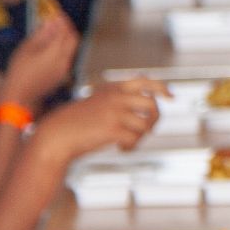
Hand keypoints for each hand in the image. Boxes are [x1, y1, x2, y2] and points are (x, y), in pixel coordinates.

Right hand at [1, 11, 79, 109]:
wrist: (21, 97)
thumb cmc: (19, 72)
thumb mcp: (26, 49)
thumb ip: (41, 34)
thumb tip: (51, 21)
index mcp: (55, 54)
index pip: (65, 31)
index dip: (62, 20)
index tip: (56, 12)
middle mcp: (65, 61)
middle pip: (74, 39)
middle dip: (67, 28)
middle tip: (56, 20)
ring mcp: (65, 70)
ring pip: (72, 48)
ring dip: (65, 38)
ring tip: (51, 32)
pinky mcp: (63, 75)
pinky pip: (67, 57)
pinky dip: (63, 48)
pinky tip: (50, 46)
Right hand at [34, 78, 161, 163]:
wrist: (57, 134)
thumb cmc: (77, 122)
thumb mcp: (97, 103)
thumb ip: (118, 101)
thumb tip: (147, 108)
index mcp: (112, 88)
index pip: (145, 81)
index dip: (161, 88)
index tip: (171, 97)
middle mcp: (116, 97)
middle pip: (152, 105)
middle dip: (154, 120)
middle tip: (145, 131)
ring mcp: (115, 112)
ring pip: (146, 124)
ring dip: (141, 136)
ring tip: (128, 142)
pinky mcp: (113, 129)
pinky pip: (135, 138)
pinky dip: (131, 146)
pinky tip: (120, 149)